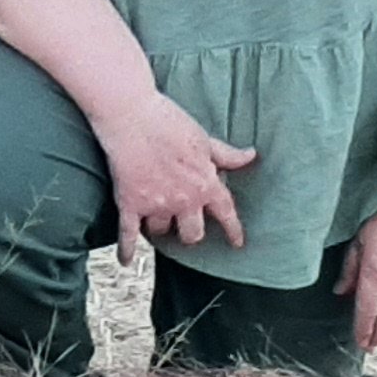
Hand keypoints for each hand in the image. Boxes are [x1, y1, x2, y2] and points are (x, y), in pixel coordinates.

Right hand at [95, 89, 254, 250]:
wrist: (132, 115)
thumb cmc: (169, 121)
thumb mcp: (204, 138)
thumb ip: (226, 155)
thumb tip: (251, 155)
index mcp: (205, 183)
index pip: (226, 213)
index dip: (233, 230)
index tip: (237, 242)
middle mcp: (184, 199)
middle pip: (193, 234)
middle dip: (190, 232)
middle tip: (185, 224)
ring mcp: (156, 204)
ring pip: (161, 232)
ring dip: (160, 227)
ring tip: (156, 220)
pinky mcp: (130, 204)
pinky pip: (129, 235)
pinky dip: (126, 250)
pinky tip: (126, 261)